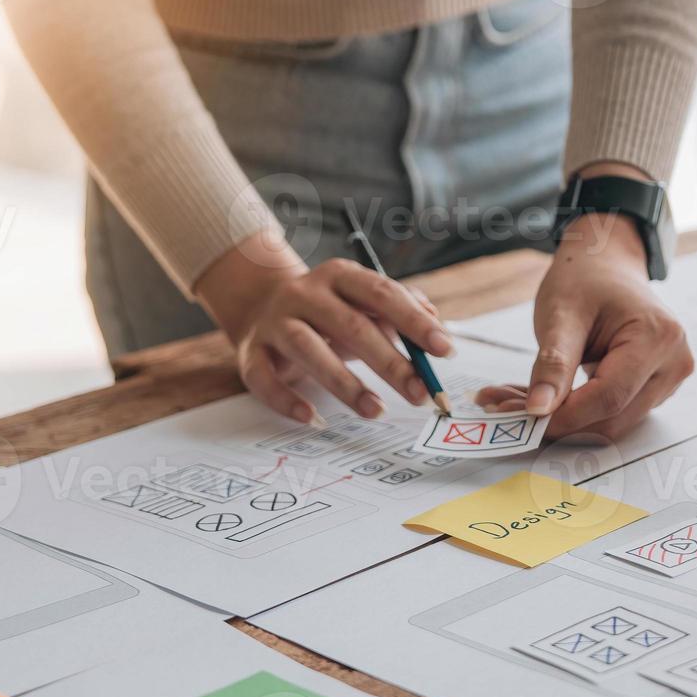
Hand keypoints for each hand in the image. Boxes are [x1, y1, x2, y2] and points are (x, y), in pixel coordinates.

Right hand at [195, 229, 452, 423]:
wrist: (260, 305)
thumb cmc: (329, 311)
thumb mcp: (364, 303)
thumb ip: (402, 308)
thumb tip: (437, 325)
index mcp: (339, 276)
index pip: (382, 293)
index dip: (415, 322)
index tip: (445, 350)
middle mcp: (305, 293)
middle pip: (351, 325)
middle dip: (390, 363)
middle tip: (420, 394)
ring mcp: (275, 322)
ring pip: (308, 349)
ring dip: (344, 383)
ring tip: (376, 411)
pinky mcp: (251, 352)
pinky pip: (264, 378)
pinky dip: (286, 401)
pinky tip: (313, 419)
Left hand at [475, 209, 693, 439]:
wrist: (605, 265)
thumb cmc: (586, 280)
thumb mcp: (561, 315)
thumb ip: (552, 364)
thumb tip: (538, 410)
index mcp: (657, 338)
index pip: (609, 397)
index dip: (565, 416)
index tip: (523, 420)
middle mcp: (673, 363)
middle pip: (612, 416)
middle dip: (559, 421)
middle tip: (505, 410)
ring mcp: (667, 379)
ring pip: (610, 422)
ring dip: (563, 420)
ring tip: (514, 400)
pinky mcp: (654, 389)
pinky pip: (612, 413)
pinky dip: (574, 412)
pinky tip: (542, 397)